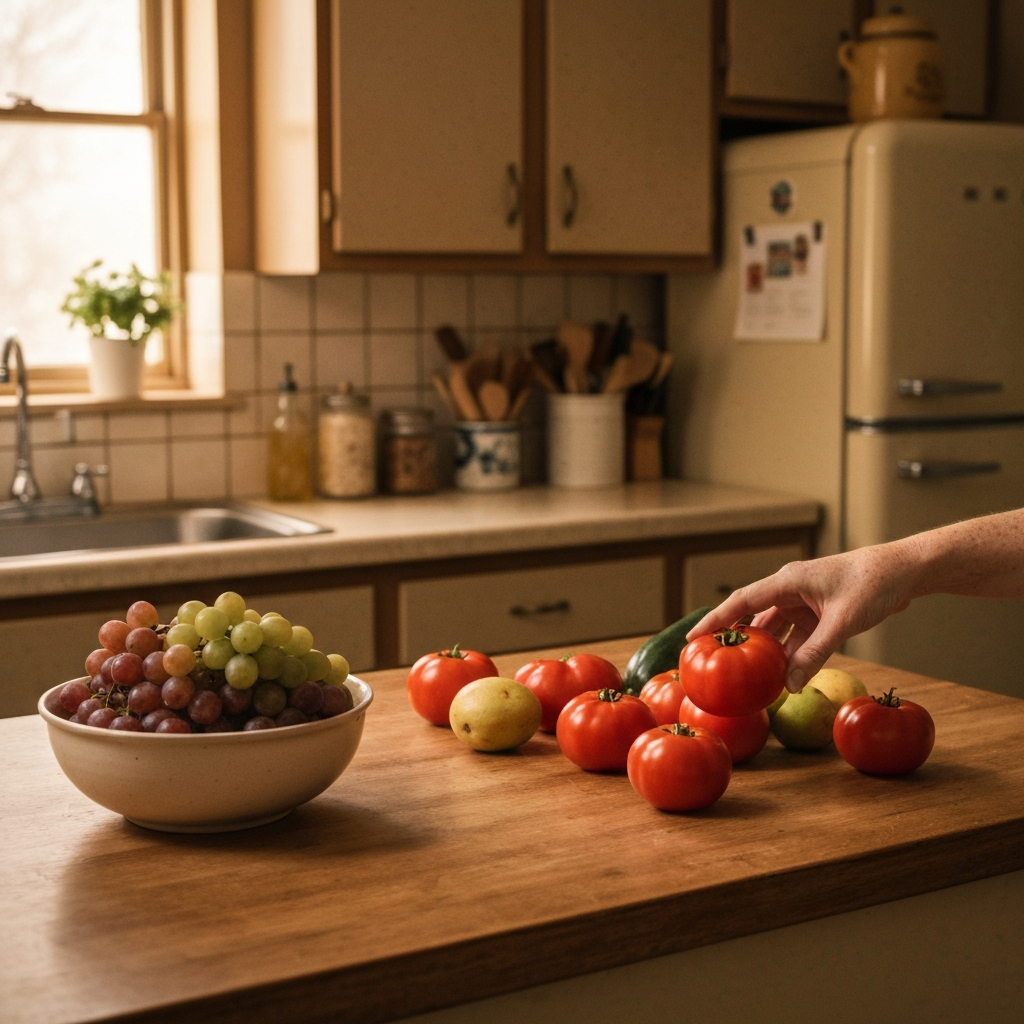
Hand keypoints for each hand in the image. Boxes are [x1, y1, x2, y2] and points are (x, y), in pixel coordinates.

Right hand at [685, 545, 918, 692]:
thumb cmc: (873, 584)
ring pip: (775, 629)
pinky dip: (789, 654)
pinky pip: (796, 636)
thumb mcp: (842, 622)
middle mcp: (790, 589)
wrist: (905, 571)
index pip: (741, 602)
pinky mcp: (818, 612)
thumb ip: (815, 652)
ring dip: (766, 652)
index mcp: (787, 581)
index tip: (693, 638)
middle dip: (735, 639)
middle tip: (714, 662)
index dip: (715, 620)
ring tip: (748, 676)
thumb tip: (790, 684)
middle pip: (753, 616)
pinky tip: (784, 675)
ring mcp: (804, 601)